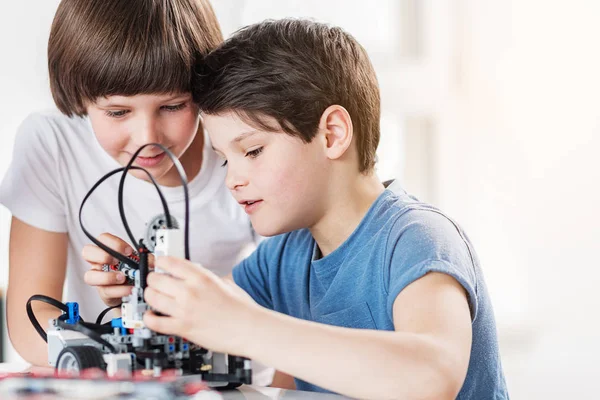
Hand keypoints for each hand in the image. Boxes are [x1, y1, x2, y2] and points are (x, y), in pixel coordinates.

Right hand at [82, 233, 152, 306]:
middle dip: (102, 256)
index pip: (102, 239)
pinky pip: (105, 291)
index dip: (113, 243)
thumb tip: (150, 260)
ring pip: (90, 276)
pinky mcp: (103, 292)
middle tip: (117, 261)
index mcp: (108, 251)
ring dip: (108, 277)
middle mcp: (99, 263)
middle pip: (87, 252)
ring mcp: (99, 278)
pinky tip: (129, 289)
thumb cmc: (132, 272)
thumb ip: (146, 258)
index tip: (128, 251)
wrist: (131, 289)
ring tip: (122, 278)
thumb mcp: (140, 261)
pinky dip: (119, 290)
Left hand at [143, 256, 261, 355]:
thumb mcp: (223, 282)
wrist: (249, 328)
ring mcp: (184, 310)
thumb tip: (189, 276)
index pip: (169, 262)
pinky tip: (151, 315)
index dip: (160, 262)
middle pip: (155, 279)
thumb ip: (204, 278)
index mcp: (201, 277)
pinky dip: (149, 318)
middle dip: (153, 279)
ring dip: (150, 296)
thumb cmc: (241, 308)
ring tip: (153, 297)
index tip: (158, 264)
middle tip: (155, 282)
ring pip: (152, 297)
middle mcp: (190, 291)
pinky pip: (155, 322)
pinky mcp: (183, 327)